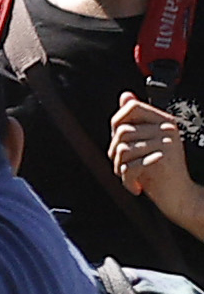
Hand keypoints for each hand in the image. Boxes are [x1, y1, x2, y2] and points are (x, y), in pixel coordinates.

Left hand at [119, 96, 203, 224]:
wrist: (180, 197)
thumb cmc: (160, 172)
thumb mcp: (146, 144)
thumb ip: (134, 123)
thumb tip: (125, 96)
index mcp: (164, 121)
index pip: (131, 107)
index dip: (116, 122)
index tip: (118, 141)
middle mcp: (167, 129)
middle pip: (121, 132)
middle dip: (114, 153)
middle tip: (122, 167)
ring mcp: (166, 143)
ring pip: (122, 149)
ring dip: (119, 168)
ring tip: (130, 176)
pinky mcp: (163, 159)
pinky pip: (129, 166)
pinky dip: (127, 181)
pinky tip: (136, 186)